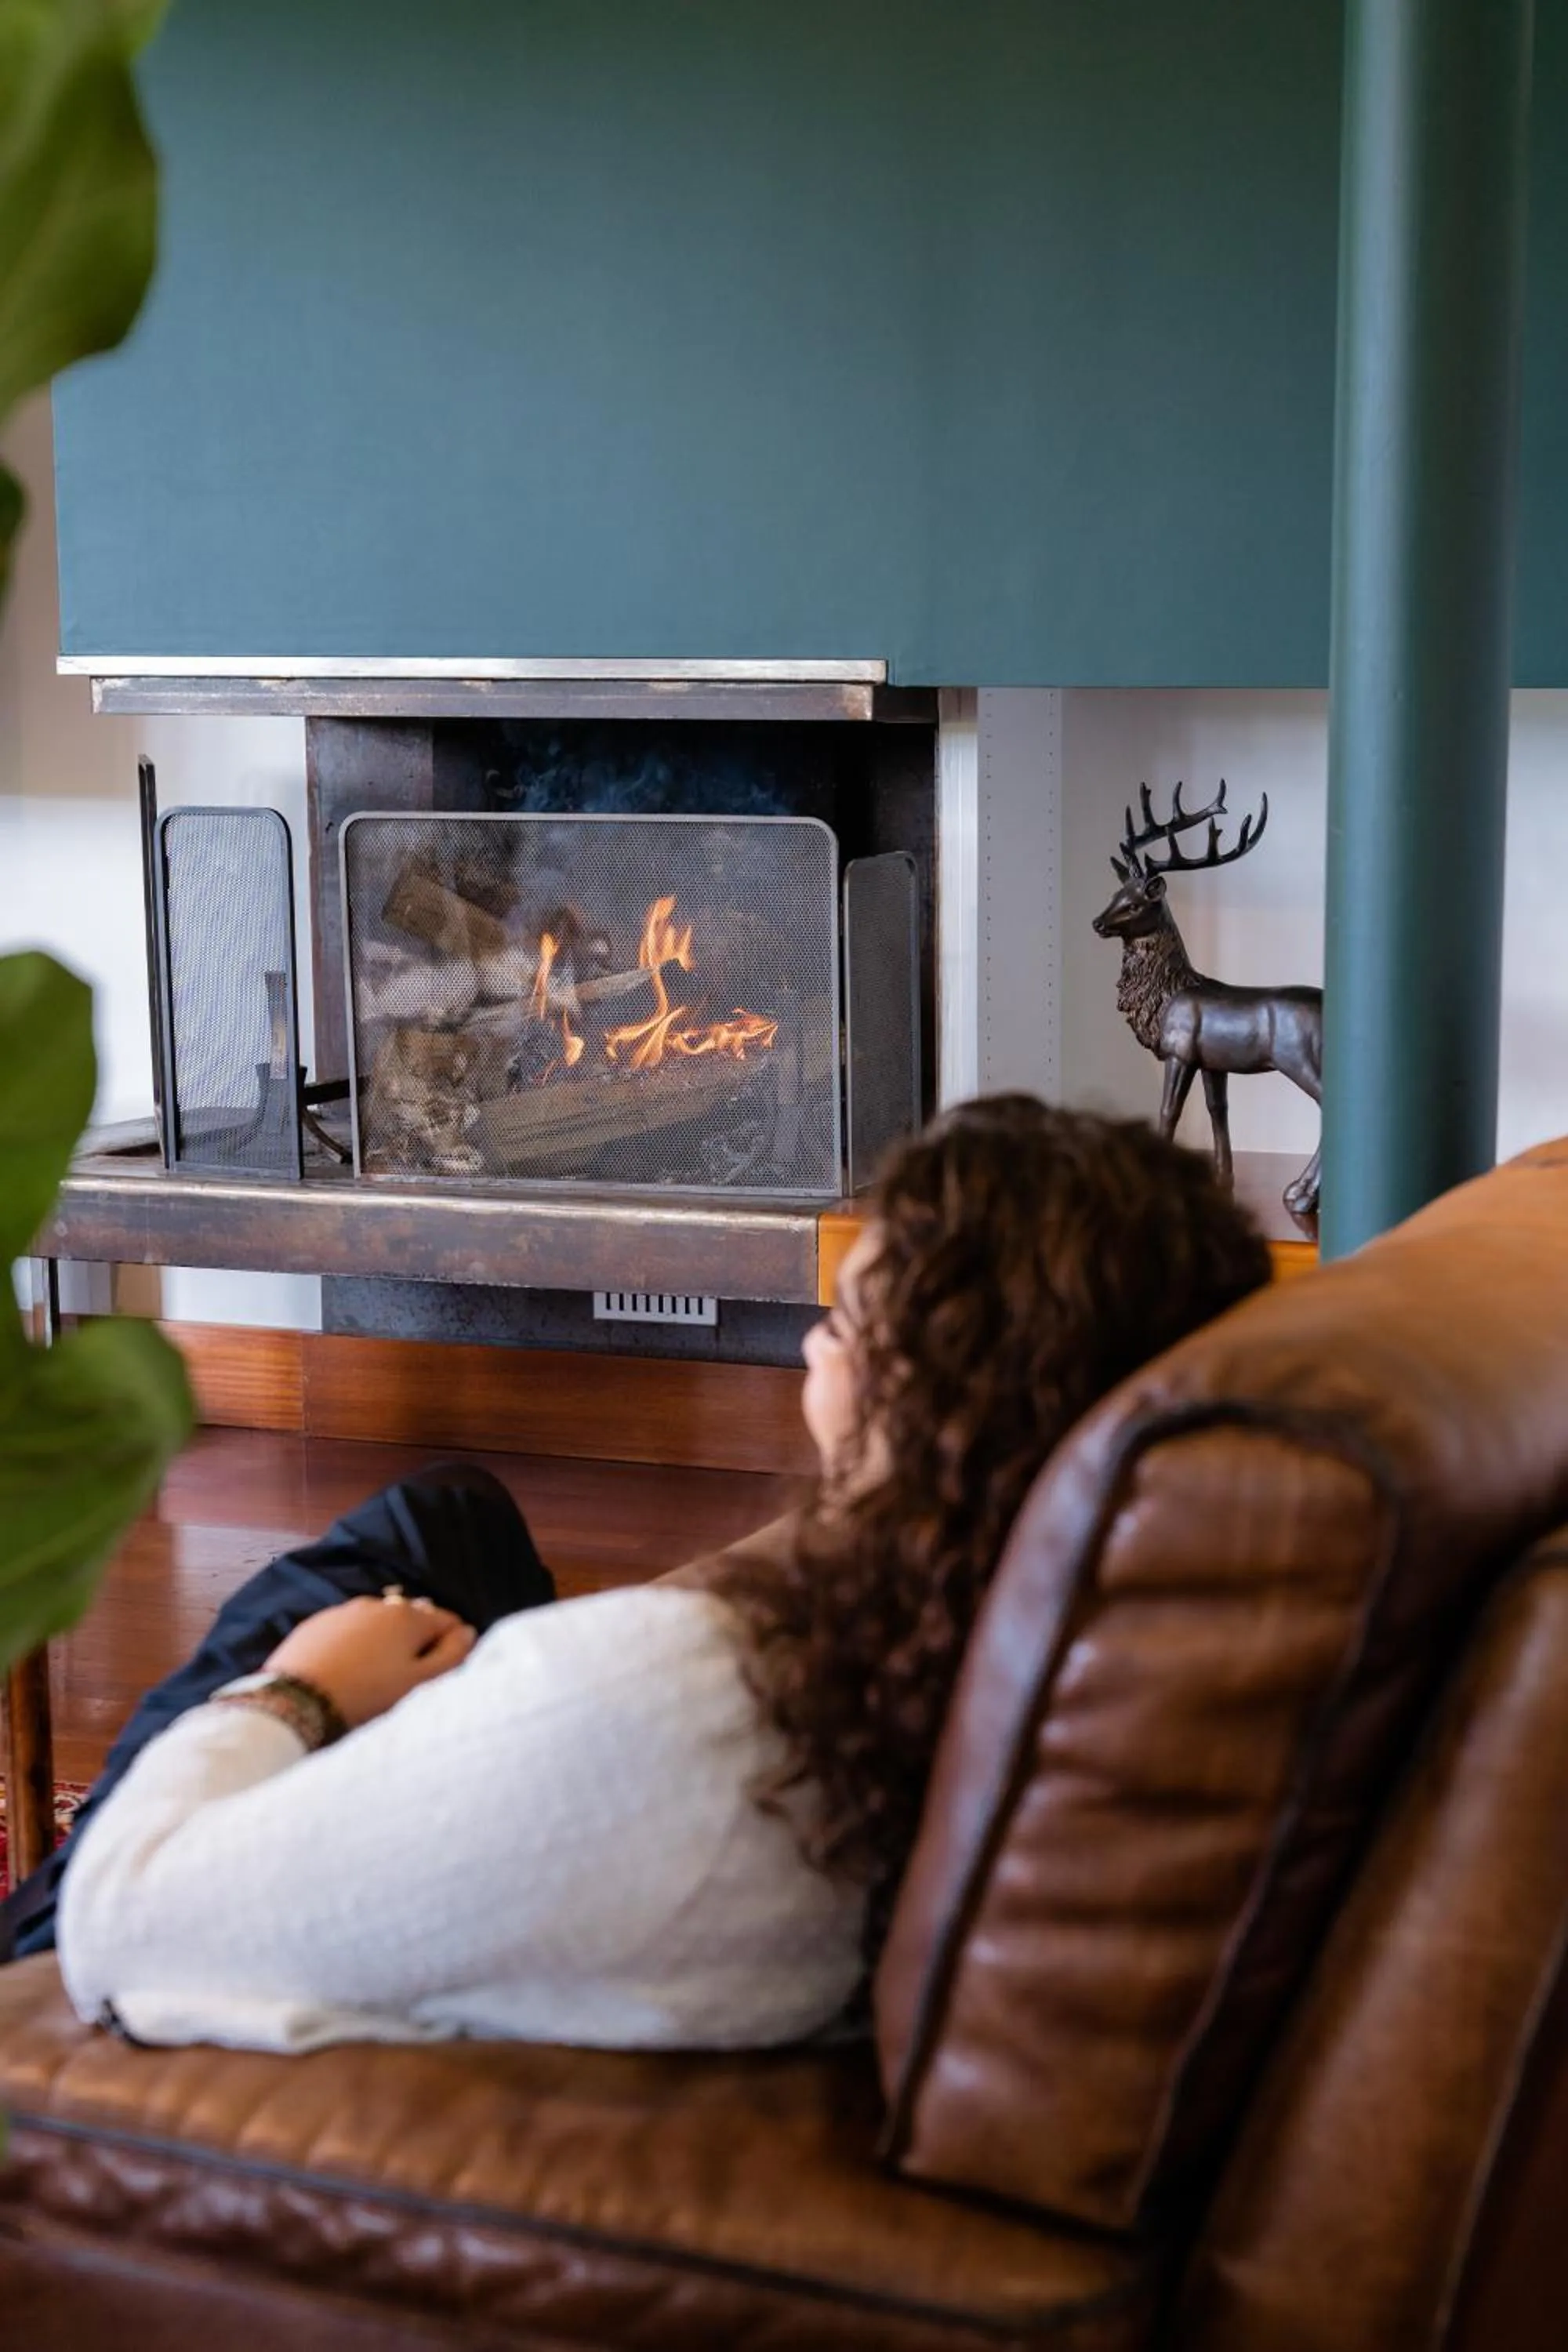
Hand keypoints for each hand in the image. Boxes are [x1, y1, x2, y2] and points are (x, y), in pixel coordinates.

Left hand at [263, 1596, 476, 1728]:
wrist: (297, 1701)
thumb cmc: (367, 1695)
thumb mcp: (419, 1683)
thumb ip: (452, 1655)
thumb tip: (468, 1631)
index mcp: (409, 1617)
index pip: (448, 1621)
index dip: (451, 1646)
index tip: (440, 1673)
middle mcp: (378, 1604)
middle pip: (412, 1620)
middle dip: (417, 1642)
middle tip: (407, 1679)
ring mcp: (343, 1611)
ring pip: (378, 1624)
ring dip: (384, 1642)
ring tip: (375, 1676)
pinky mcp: (315, 1625)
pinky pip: (347, 1631)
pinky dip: (354, 1645)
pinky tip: (347, 1670)